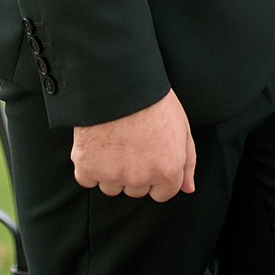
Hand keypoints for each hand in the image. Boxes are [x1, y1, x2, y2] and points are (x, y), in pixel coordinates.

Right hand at [71, 89, 197, 200]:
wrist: (118, 80)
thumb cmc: (153, 100)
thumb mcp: (182, 128)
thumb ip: (187, 162)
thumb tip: (188, 189)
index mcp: (167, 171)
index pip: (162, 193)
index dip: (156, 174)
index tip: (149, 157)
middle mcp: (140, 178)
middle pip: (136, 190)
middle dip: (134, 172)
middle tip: (130, 143)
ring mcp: (112, 174)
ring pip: (111, 187)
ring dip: (110, 172)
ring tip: (113, 142)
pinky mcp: (87, 167)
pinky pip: (87, 179)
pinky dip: (88, 166)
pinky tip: (95, 145)